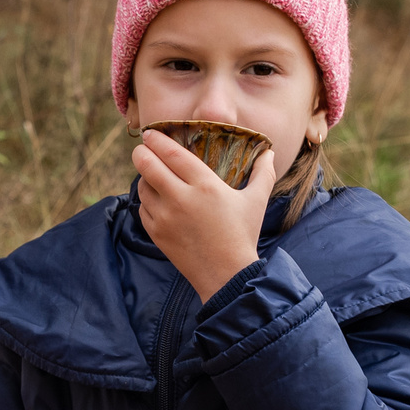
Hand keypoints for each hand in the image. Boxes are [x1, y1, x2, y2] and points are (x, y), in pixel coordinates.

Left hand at [133, 127, 277, 301]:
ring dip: (143, 176)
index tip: (151, 133)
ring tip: (149, 171)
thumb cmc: (243, 235)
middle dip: (141, 153)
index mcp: (205, 186)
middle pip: (148, 166)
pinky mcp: (157, 233)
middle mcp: (181, 199)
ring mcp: (165, 217)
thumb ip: (263, 173)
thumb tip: (268, 151)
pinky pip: (142, 208)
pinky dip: (145, 199)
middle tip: (141, 148)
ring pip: (142, 187)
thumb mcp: (257, 201)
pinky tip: (153, 196)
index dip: (157, 140)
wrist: (226, 276)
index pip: (172, 154)